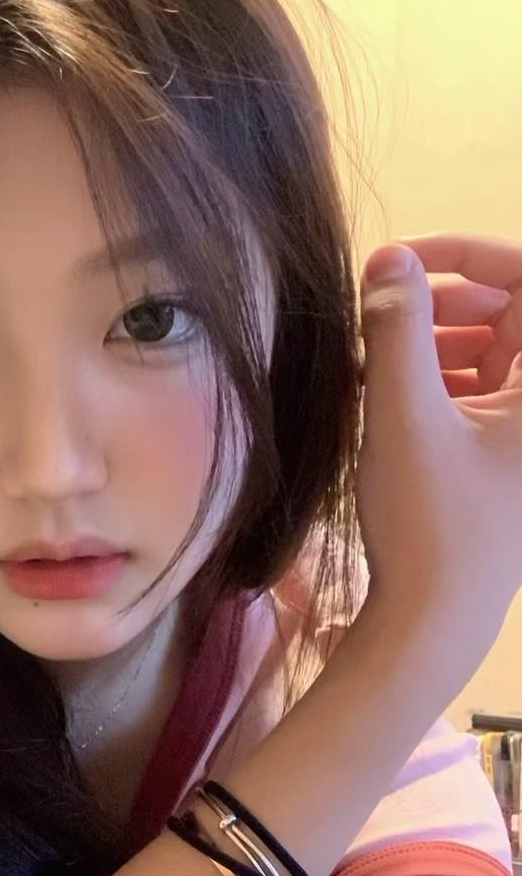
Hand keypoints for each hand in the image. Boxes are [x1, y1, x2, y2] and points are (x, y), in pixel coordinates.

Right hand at [355, 231, 521, 644]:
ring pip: (486, 352)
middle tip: (374, 318)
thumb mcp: (404, 418)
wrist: (434, 622)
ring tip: (369, 363)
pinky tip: (380, 395)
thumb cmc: (428, 523)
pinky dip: (431, 381)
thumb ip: (397, 330)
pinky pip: (475, 391)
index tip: (395, 260)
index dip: (464, 253)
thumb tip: (390, 258)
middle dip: (439, 304)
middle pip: (506, 314)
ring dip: (427, 344)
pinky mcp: (503, 456)